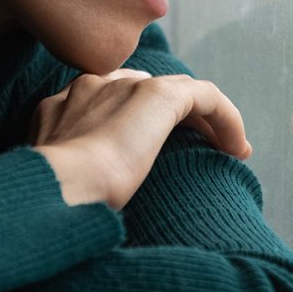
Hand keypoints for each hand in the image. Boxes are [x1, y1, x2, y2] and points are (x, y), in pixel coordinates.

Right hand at [30, 69, 251, 209]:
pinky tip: (238, 149)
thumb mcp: (57, 185)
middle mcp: (91, 87)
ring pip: (177, 91)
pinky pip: (204, 96)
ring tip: (227, 150)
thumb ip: (70, 178)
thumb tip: (89, 205)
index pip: (104, 100)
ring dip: (205, 121)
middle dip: (171, 117)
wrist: (59, 187)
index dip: (133, 122)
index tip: (150, 154)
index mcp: (61, 107)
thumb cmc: (54, 202)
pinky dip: (226, 118)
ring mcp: (123, 87)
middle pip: (142, 89)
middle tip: (197, 149)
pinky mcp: (156, 95)